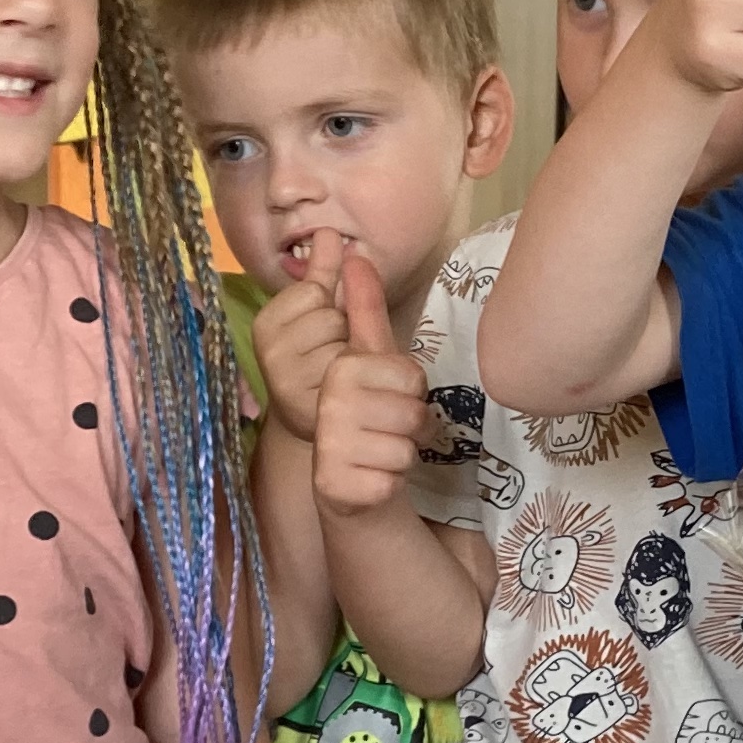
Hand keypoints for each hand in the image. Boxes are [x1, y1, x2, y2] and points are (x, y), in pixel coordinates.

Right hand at [249, 236, 353, 444]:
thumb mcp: (325, 313)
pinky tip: (352, 394)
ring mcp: (287, 384)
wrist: (322, 428)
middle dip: (343, 333)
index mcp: (266, 324)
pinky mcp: (312, 412)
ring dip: (357, 358)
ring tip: (344, 375)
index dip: (329, 306)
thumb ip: (325, 275)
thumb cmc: (326, 361)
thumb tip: (327, 231)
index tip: (321, 330)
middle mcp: (269, 353)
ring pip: (344, 345)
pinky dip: (362, 382)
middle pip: (330, 317)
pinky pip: (354, 378)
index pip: (313, 290)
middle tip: (334, 355)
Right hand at [310, 242, 432, 518]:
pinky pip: (394, 482)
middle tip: (385, 428)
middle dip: (411, 426)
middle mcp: (328, 405)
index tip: (386, 396)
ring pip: (407, 449)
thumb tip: (356, 254)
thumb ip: (365, 309)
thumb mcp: (369, 359)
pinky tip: (371, 478)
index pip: (412, 377)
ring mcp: (332, 448)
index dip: (412, 392)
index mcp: (339, 368)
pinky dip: (390, 484)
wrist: (344, 479)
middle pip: (414, 413)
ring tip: (379, 452)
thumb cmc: (364, 410)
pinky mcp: (340, 488)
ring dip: (402, 455)